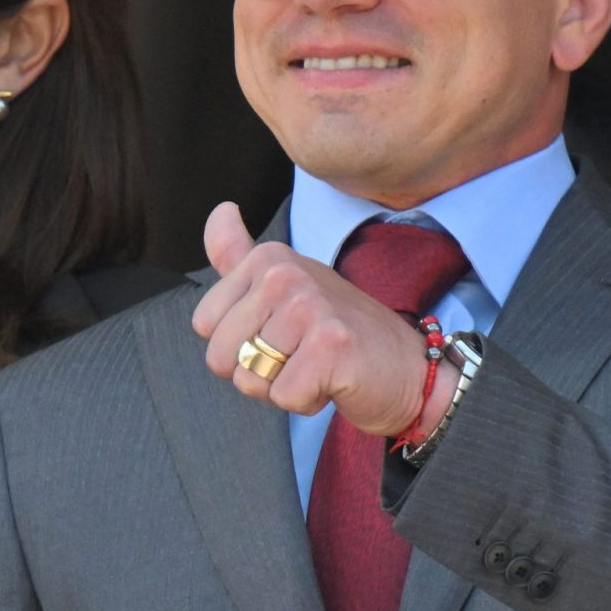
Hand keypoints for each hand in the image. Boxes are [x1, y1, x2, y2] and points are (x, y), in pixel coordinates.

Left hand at [191, 202, 453, 436]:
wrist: (406, 368)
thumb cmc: (337, 332)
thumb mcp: (282, 285)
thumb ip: (238, 253)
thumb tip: (219, 209)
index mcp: (267, 258)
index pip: (204, 324)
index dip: (237, 345)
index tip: (280, 334)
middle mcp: (285, 275)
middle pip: (220, 356)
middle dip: (256, 372)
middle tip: (300, 356)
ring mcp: (309, 308)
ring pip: (250, 379)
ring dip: (282, 387)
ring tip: (317, 367)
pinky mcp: (329, 346)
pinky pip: (283, 396)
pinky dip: (305, 401)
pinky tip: (333, 380)